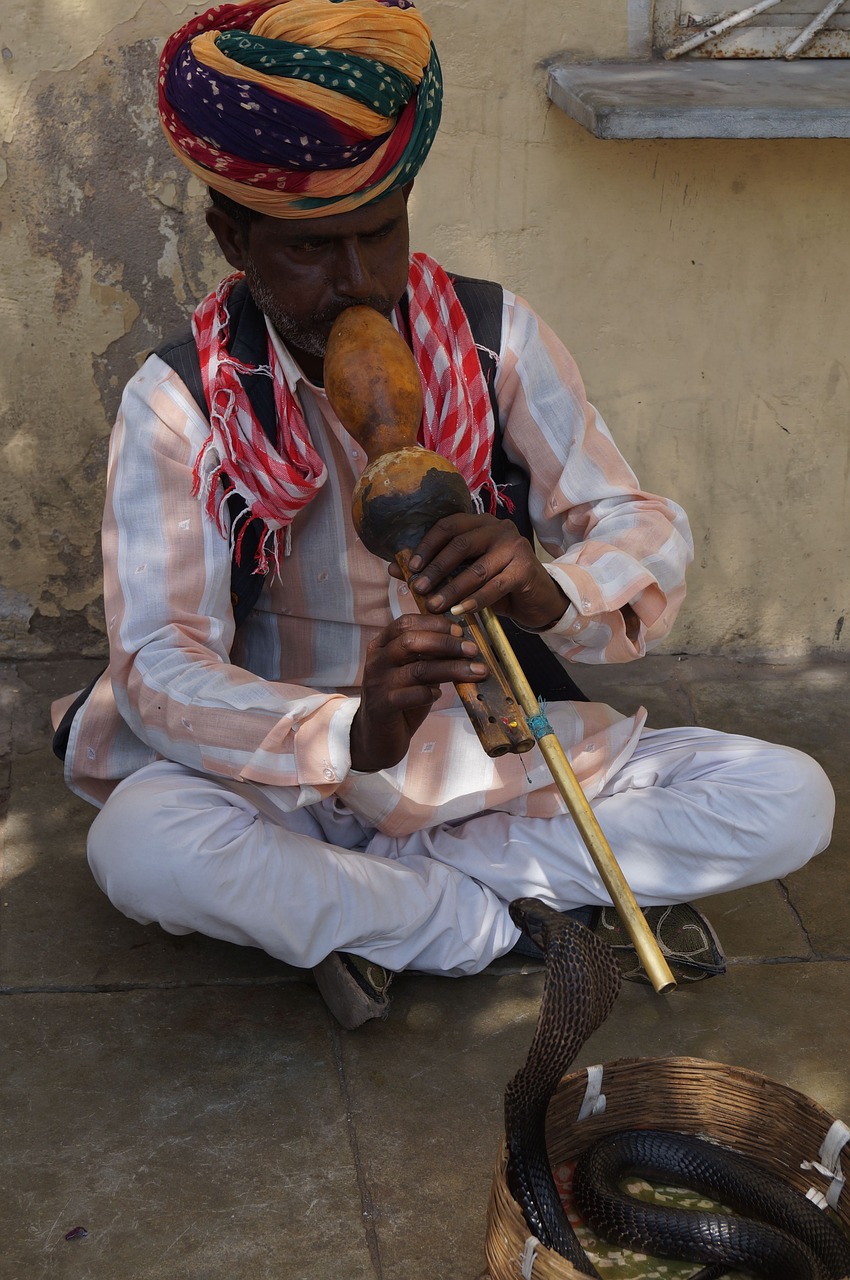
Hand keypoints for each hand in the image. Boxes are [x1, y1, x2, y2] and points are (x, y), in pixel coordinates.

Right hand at [349, 613, 487, 772]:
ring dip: (451, 668)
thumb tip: (462, 641)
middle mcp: (376, 661)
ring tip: (476, 671)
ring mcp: (378, 684)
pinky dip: (431, 693)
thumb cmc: (401, 700)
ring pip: (418, 669)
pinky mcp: (383, 707)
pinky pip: (414, 695)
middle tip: (472, 649)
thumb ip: (429, 656)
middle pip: (411, 641)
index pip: (405, 623)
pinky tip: (440, 695)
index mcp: (381, 646)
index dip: (434, 623)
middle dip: (446, 642)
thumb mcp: (413, 672)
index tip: (459, 630)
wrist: (377, 737)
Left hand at [389, 513, 568, 631]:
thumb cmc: (497, 584)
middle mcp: (499, 529)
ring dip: (452, 589)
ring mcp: (515, 547)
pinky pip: (495, 586)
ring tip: (434, 606)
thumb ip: (435, 568)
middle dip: (436, 569)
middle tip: (418, 589)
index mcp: (481, 523)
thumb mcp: (465, 574)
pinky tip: (460, 612)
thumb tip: (395, 569)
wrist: (537, 598)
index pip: (448, 526)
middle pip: (460, 545)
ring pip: (476, 569)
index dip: (427, 545)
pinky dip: (475, 600)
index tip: (411, 567)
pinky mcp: (526, 569)